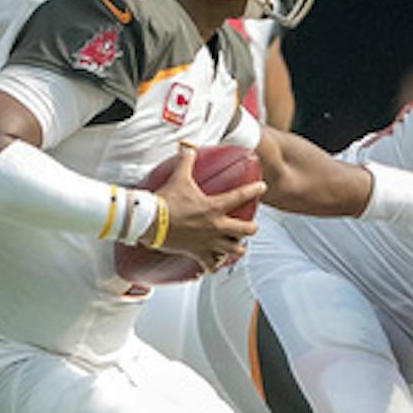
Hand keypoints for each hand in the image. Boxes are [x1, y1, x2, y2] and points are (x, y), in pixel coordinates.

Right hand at [152, 143, 265, 272]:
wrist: (149, 221)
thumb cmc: (165, 201)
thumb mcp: (179, 178)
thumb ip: (186, 160)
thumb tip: (187, 146)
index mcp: (214, 207)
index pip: (241, 196)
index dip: (255, 190)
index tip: (262, 187)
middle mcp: (216, 227)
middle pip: (247, 231)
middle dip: (251, 228)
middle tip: (249, 226)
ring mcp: (209, 242)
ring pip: (235, 251)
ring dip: (237, 248)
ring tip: (236, 246)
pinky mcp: (198, 254)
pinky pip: (212, 266)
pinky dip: (215, 266)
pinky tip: (215, 264)